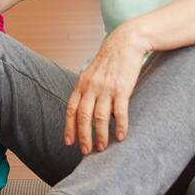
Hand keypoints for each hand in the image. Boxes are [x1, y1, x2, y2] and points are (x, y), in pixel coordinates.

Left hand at [64, 26, 147, 153]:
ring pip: (100, 117)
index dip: (69, 127)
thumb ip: (87, 90)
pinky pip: (120, 111)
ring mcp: (107, 87)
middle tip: (86, 151)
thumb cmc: (110, 60)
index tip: (69, 142)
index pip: (71, 109)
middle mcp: (92, 86)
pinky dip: (120, 126)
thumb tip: (86, 110)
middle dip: (83, 136)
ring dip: (101, 135)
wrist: (126, 42)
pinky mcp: (122, 88)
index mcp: (82, 83)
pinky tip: (121, 136)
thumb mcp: (92, 73)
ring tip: (102, 147)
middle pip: (83, 116)